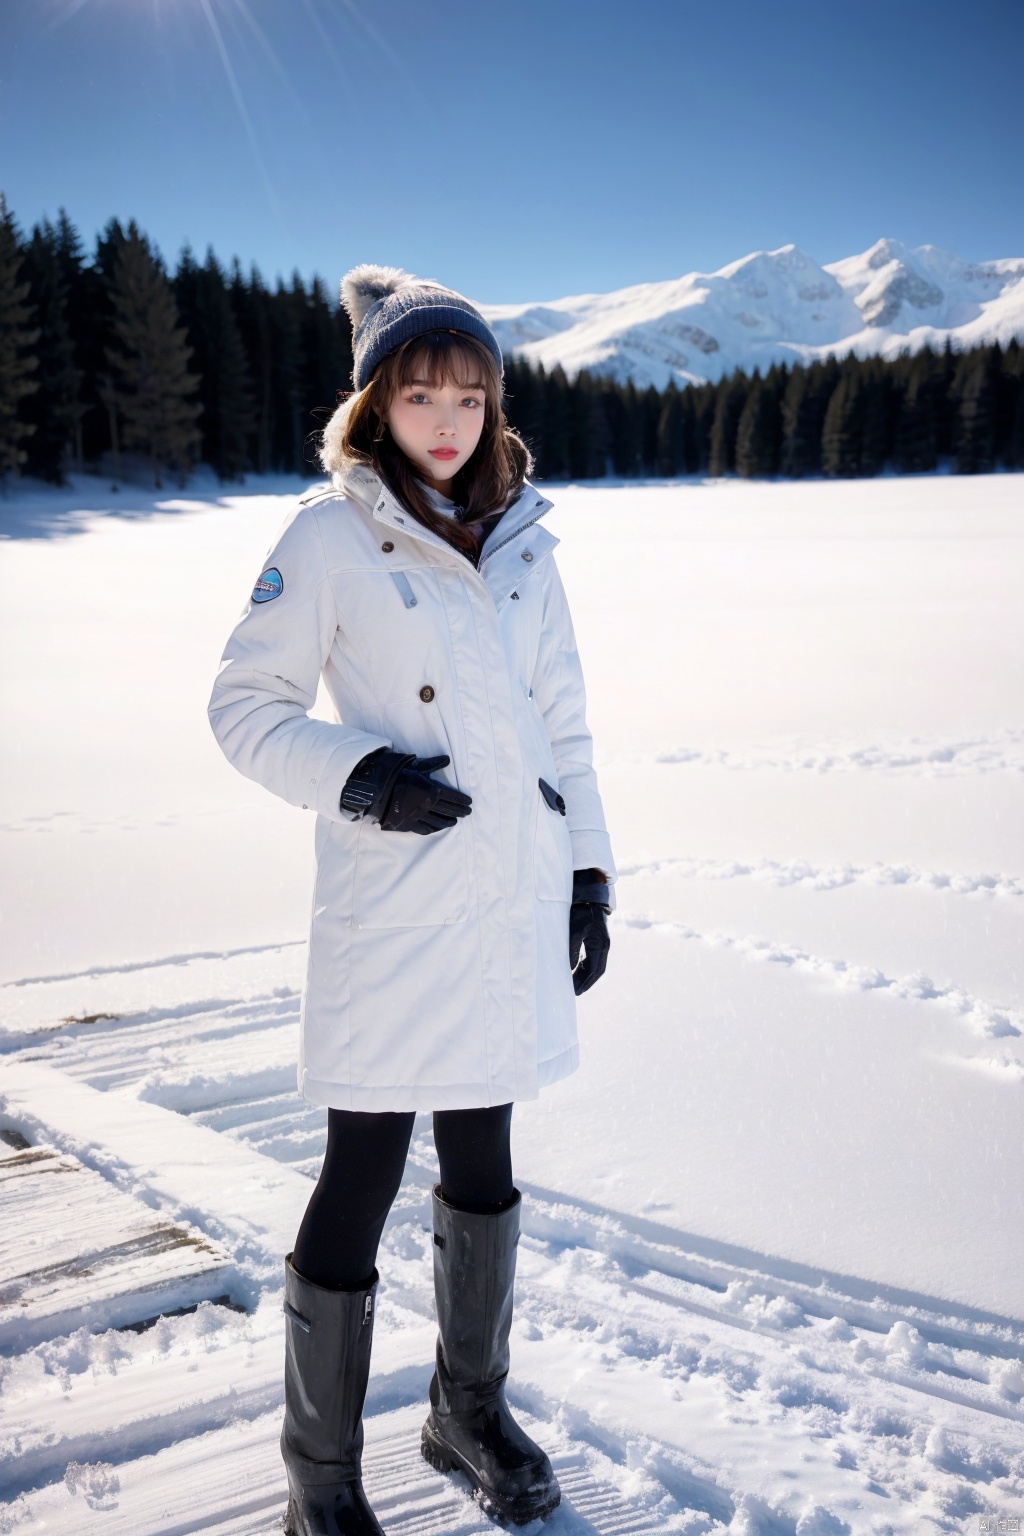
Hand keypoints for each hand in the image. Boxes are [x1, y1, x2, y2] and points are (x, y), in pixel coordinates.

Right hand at [341, 749, 471, 835]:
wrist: (377, 790)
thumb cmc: (398, 775)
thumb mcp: (417, 767)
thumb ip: (433, 764)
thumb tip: (447, 759)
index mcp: (432, 790)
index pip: (452, 797)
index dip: (462, 801)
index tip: (469, 803)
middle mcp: (428, 805)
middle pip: (448, 810)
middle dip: (460, 811)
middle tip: (468, 813)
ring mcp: (419, 816)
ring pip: (438, 821)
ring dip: (448, 822)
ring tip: (455, 822)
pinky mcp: (409, 824)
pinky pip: (425, 829)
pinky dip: (434, 829)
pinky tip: (438, 829)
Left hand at [569, 868, 610, 994]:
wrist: (589, 896)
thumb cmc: (581, 911)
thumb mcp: (574, 930)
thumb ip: (572, 950)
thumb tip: (570, 968)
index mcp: (600, 945)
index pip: (594, 970)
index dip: (585, 982)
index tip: (576, 992)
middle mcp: (604, 946)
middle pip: (596, 970)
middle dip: (586, 982)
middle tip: (575, 992)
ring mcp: (602, 943)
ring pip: (595, 965)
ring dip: (585, 975)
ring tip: (573, 984)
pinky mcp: (597, 940)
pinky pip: (593, 958)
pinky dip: (585, 966)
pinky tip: (576, 970)